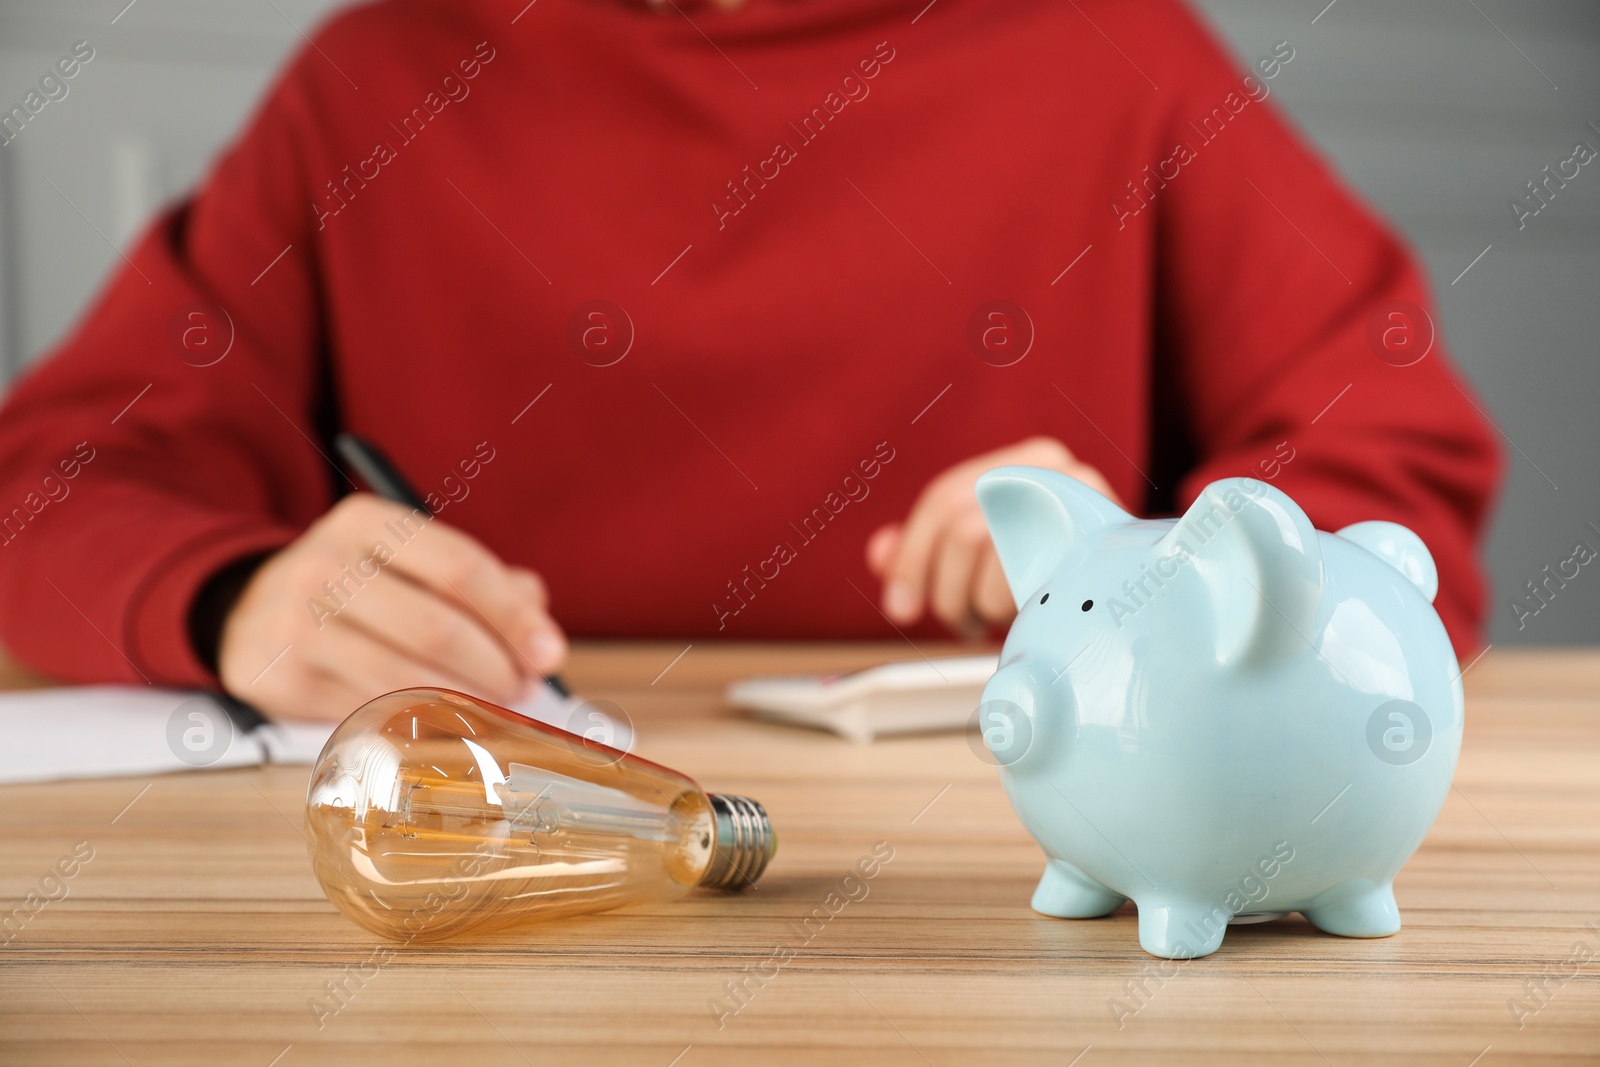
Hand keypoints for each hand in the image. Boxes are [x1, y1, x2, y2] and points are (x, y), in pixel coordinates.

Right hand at [218, 494, 565, 721]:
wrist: (251, 611)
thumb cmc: (358, 586)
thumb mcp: (410, 560)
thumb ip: (482, 582)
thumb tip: (538, 624)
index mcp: (366, 522)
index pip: (459, 568)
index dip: (513, 616)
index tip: (549, 652)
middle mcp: (324, 566)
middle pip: (436, 627)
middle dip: (496, 666)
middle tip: (524, 686)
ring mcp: (295, 624)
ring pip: (404, 677)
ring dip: (465, 701)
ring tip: (494, 706)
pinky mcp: (280, 679)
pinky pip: (369, 711)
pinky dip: (420, 721)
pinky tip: (445, 720)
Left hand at [865, 436, 1120, 634]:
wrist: (1145, 595)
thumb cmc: (1063, 582)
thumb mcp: (988, 566)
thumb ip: (931, 553)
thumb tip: (881, 551)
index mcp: (1023, 461)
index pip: (943, 498)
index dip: (910, 559)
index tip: (900, 607)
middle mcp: (1053, 466)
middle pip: (960, 525)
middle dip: (946, 590)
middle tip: (963, 621)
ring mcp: (1082, 497)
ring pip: (982, 545)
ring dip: (977, 604)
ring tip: (997, 620)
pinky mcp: (1100, 538)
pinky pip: (1024, 576)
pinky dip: (1010, 609)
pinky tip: (1025, 616)